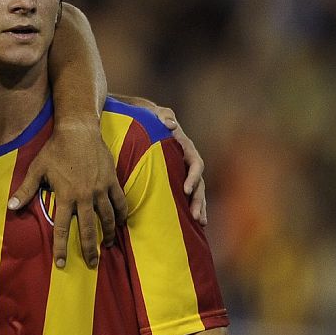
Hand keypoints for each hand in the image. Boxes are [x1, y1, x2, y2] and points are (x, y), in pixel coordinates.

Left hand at [10, 119, 127, 268]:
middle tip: (91, 264)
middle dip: (90, 249)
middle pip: (89, 228)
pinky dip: (123, 214)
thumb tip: (10, 206)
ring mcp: (101, 189)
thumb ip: (25, 190)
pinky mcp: (112, 180)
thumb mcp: (36, 169)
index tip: (61, 264)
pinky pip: (120, 201)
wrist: (78, 131)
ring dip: (109, 233)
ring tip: (108, 246)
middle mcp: (85, 196)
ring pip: (108, 217)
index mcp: (66, 195)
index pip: (62, 228)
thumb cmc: (54, 150)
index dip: (61, 247)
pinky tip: (122, 223)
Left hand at [116, 95, 205, 223]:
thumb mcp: (153, 112)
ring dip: (198, 207)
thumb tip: (171, 123)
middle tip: (196, 217)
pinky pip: (182, 195)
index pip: (195, 163)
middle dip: (199, 200)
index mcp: (184, 147)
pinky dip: (186, 207)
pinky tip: (190, 222)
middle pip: (198, 183)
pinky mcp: (170, 179)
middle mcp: (185, 161)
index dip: (193, 177)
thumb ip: (161, 115)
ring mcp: (179, 171)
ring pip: (194, 192)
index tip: (186, 190)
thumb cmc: (144, 116)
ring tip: (200, 222)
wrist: (136, 122)